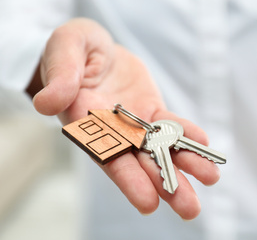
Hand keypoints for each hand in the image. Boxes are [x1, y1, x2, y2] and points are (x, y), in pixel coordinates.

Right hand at [26, 18, 220, 219]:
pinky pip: (169, 124)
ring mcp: (134, 122)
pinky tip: (203, 143)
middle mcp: (111, 130)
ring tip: (210, 179)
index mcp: (85, 121)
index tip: (148, 202)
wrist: (94, 47)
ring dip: (184, 165)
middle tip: (190, 209)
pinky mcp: (150, 110)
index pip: (107, 155)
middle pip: (139, 162)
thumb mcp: (63, 49)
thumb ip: (60, 75)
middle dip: (164, 185)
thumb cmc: (72, 48)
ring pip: (159, 148)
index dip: (127, 178)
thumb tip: (46, 103)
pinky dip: (185, 134)